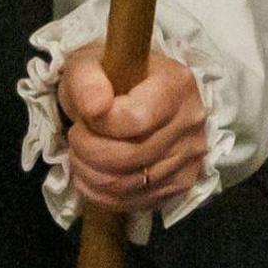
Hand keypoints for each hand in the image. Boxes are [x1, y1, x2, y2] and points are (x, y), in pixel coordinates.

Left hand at [59, 50, 211, 215]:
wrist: (131, 92)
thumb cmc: (109, 76)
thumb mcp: (87, 64)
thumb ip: (86, 80)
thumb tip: (95, 108)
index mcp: (176, 84)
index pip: (135, 120)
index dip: (97, 126)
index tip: (85, 117)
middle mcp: (191, 121)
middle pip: (130, 157)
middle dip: (87, 152)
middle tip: (76, 139)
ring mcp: (191, 156)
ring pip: (129, 184)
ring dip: (91, 175)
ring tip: (81, 156)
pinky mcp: (182, 182)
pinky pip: (136, 202)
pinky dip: (103, 195)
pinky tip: (92, 177)